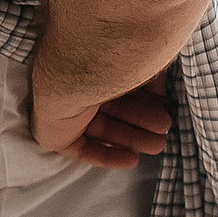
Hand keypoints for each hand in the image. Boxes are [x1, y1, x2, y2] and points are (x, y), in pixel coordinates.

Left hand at [30, 72, 171, 169]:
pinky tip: (132, 160)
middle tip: (163, 131)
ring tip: (157, 146)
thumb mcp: (142, 62)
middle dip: (142, 123)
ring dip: (131, 139)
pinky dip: (106, 156)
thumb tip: (161, 94)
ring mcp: (63, 105)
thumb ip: (152, 77)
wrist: (82, 66)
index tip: (165, 109)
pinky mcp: (52, 130)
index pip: (120, 86)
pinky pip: (79, 149)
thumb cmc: (115, 56)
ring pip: (101, 129)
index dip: (144, 100)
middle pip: (113, 109)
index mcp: (94, 61)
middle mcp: (78, 81)